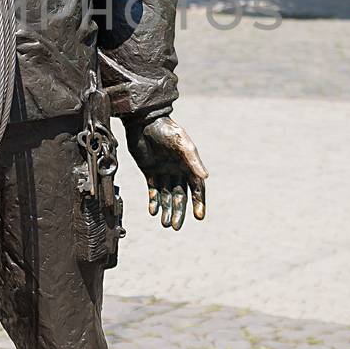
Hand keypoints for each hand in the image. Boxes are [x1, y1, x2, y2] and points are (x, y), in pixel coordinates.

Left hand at [126, 115, 207, 230]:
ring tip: (165, 224)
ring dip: (166, 210)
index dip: (198, 202)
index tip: (199, 216)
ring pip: (166, 196)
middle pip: (180, 196)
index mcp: (189, 165)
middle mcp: (178, 170)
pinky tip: (153, 211)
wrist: (144, 121)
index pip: (196, 188)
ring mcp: (163, 172)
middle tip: (175, 227)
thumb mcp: (182, 144)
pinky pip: (153, 190)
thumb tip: (205, 178)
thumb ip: (193, 160)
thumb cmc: (166, 130)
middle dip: (179, 212)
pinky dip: (154, 202)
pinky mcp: (149, 172)